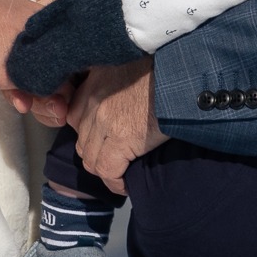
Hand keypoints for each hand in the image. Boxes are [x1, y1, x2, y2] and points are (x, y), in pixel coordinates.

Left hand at [69, 60, 163, 193]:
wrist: (183, 79)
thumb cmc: (163, 77)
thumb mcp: (127, 72)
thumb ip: (110, 91)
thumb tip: (112, 117)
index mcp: (93, 81)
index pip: (73, 118)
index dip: (88, 135)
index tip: (101, 144)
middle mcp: (92, 99)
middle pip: (82, 142)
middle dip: (97, 155)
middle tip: (115, 161)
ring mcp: (103, 119)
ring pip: (92, 160)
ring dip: (106, 171)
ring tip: (121, 174)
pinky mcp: (120, 138)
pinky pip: (107, 171)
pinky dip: (116, 183)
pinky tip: (126, 184)